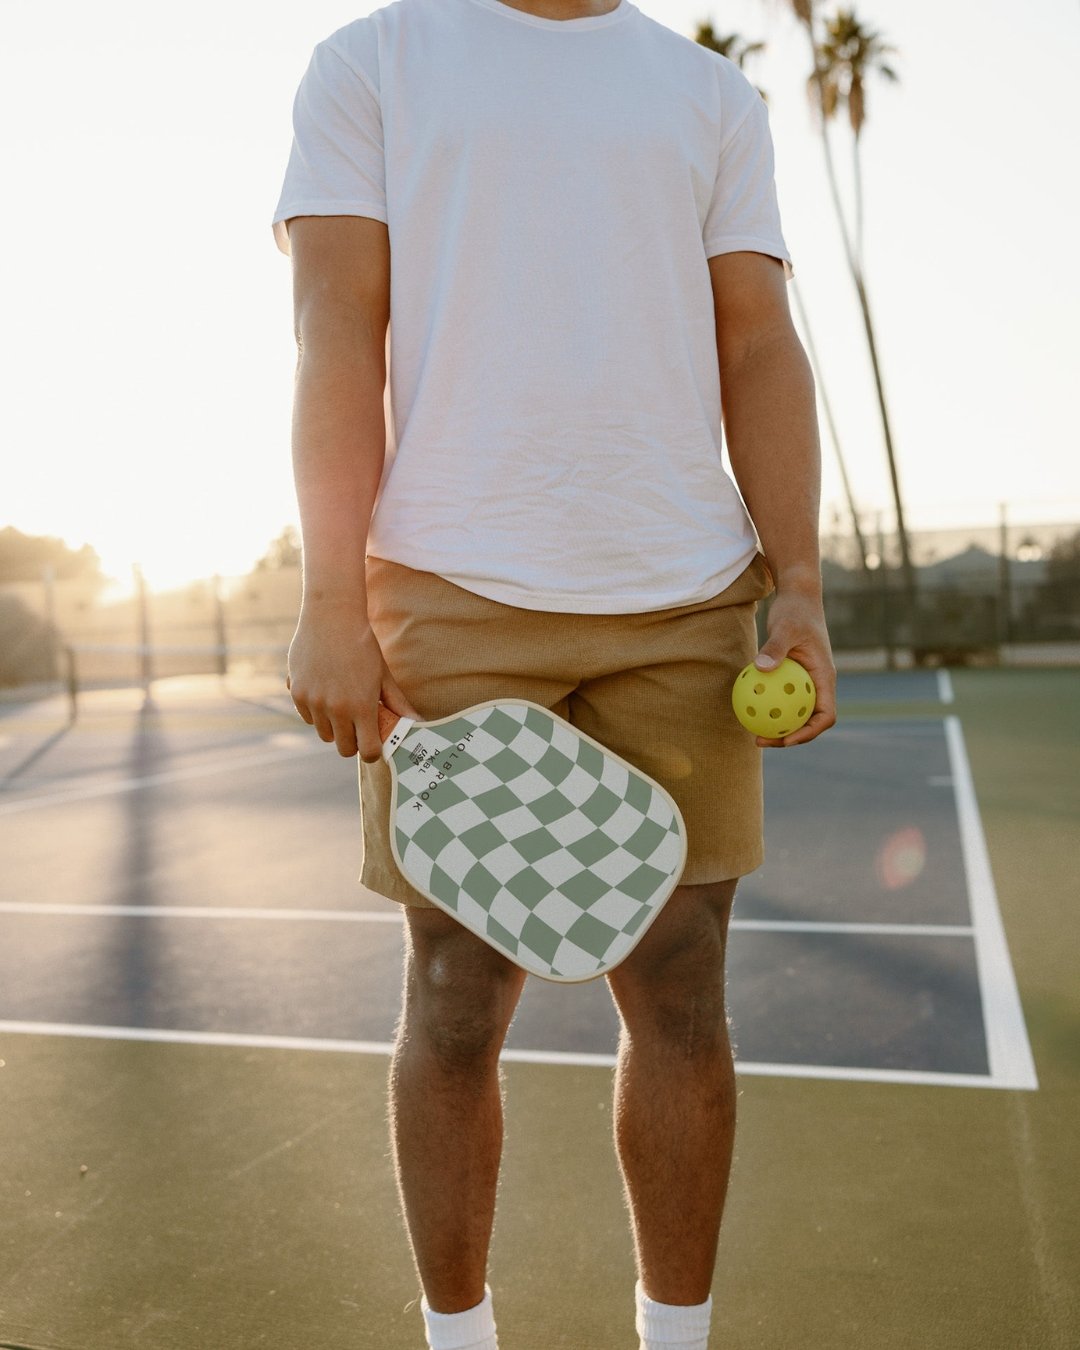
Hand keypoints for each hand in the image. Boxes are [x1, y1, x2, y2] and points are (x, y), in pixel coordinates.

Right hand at [285, 602, 420, 760]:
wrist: (332, 617)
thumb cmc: (362, 645)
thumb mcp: (383, 675)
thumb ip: (398, 704)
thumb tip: (418, 723)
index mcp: (362, 706)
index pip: (367, 752)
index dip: (372, 751)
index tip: (373, 743)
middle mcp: (336, 709)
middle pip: (344, 749)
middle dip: (353, 742)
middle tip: (358, 726)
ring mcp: (314, 702)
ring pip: (325, 734)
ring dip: (334, 727)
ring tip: (342, 706)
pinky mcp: (297, 694)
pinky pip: (308, 718)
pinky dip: (316, 713)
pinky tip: (325, 693)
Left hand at [751, 588, 835, 747]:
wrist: (797, 598)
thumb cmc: (795, 611)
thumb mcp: (785, 628)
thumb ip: (775, 648)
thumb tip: (761, 669)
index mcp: (825, 678)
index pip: (825, 715)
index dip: (809, 732)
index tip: (786, 738)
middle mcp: (818, 683)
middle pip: (809, 720)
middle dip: (789, 736)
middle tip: (760, 740)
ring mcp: (806, 681)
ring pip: (794, 712)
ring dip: (778, 725)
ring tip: (751, 733)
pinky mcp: (792, 676)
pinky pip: (780, 697)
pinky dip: (767, 706)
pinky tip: (745, 709)